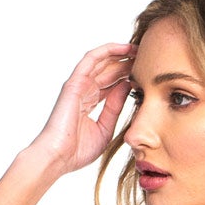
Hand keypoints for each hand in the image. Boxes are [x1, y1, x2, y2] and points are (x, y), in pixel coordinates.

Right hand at [26, 43, 136, 177]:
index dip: (127, 76)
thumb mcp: (105, 129)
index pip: (111, 84)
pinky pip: (91, 59)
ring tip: (137, 49)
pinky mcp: (74, 82)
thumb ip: (115, 108)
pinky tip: (123, 48)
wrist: (58, 157)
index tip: (144, 73)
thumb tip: (127, 87)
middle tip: (145, 58)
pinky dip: (107, 51)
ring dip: (119, 53)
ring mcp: (78, 85)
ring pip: (102, 62)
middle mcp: (84, 91)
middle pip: (108, 71)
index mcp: (89, 102)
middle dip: (126, 63)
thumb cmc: (77, 151)